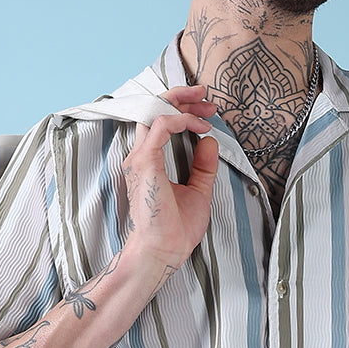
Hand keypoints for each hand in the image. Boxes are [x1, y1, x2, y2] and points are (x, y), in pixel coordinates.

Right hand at [121, 84, 219, 272]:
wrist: (164, 251)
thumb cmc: (175, 230)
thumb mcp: (198, 192)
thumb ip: (202, 167)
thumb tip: (209, 141)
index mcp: (148, 162)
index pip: (159, 123)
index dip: (182, 110)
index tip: (206, 112)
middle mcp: (140, 157)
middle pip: (155, 111)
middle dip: (181, 97)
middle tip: (205, 96)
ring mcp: (139, 158)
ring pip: (155, 111)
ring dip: (182, 103)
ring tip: (205, 106)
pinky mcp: (145, 162)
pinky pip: (161, 125)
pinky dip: (181, 120)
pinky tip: (198, 127)